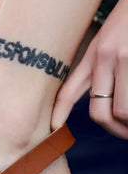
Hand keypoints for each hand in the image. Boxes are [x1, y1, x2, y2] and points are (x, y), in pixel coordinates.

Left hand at [52, 0, 127, 138]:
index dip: (58, 112)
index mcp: (94, 54)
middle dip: (115, 130)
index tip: (53, 128)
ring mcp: (127, 58)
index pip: (69, 89)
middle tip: (125, 134)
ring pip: (123, 111)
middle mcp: (107, 58)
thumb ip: (98, 65)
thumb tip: (99, 95)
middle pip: (101, 112)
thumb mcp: (106, 39)